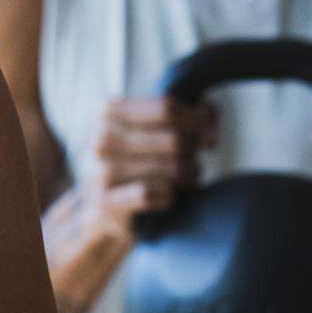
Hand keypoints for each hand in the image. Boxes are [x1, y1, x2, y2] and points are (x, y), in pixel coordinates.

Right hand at [76, 96, 216, 239]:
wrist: (106, 204)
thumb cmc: (142, 158)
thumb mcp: (165, 126)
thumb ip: (198, 116)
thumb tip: (210, 138)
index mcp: (109, 111)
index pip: (167, 108)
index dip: (194, 121)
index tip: (200, 135)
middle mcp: (101, 138)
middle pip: (174, 140)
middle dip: (192, 152)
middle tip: (192, 160)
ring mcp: (101, 170)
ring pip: (170, 169)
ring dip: (187, 176)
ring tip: (187, 178)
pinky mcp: (106, 202)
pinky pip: (152, 195)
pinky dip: (168, 197)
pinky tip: (168, 195)